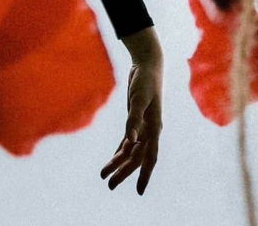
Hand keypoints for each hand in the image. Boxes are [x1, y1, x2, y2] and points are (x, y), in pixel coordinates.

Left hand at [100, 58, 162, 194]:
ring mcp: (142, 127)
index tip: (139, 191)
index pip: (149, 157)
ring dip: (118, 163)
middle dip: (124, 172)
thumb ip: (133, 118)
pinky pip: (127, 142)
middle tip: (110, 186)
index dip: (145, 174)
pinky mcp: (135, 121)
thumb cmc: (145, 81)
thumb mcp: (138, 98)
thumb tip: (129, 141)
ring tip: (104, 176)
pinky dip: (120, 151)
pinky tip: (113, 160)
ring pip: (130, 151)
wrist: (147, 66)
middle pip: (136, 158)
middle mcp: (149, 131)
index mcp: (153, 128)